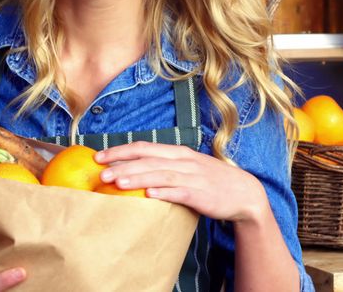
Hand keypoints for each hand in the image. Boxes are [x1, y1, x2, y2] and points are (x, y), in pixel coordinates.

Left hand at [96, 141, 269, 222]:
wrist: (244, 193)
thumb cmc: (211, 182)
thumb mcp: (188, 167)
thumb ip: (165, 167)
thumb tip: (134, 171)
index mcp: (178, 153)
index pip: (144, 147)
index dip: (120, 150)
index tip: (98, 157)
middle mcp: (184, 161)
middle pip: (148, 159)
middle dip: (122, 165)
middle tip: (100, 173)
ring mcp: (193, 177)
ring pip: (160, 174)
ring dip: (137, 178)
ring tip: (117, 183)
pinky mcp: (200, 194)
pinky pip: (179, 192)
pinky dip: (164, 192)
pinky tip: (149, 195)